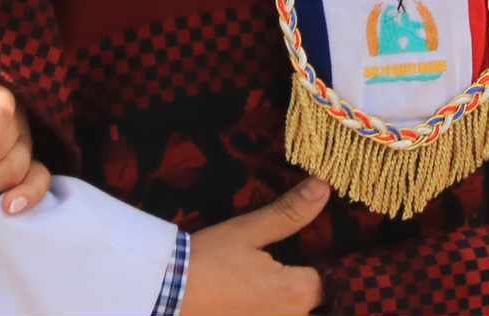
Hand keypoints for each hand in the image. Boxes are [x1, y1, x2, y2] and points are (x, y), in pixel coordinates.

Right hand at [179, 178, 328, 315]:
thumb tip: (323, 186)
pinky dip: (261, 308)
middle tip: (260, 265)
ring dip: (276, 298)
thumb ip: (289, 213)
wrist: (165, 291)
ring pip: (289, 310)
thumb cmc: (208, 259)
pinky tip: (240, 297)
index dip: (303, 260)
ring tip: (248, 281)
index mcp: (298, 292)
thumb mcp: (247, 230)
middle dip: (293, 282)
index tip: (280, 250)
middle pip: (308, 298)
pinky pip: (269, 315)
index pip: (321, 276)